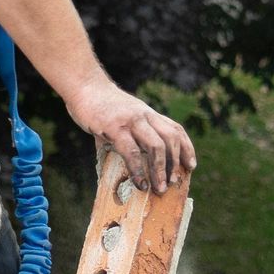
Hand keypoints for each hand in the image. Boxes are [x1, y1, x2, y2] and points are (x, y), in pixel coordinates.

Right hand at [65, 76, 196, 193]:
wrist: (83, 85)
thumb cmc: (100, 105)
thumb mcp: (124, 115)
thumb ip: (130, 133)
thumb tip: (130, 161)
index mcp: (148, 114)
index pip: (175, 129)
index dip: (186, 148)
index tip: (190, 166)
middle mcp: (145, 115)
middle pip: (170, 139)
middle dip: (175, 163)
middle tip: (174, 183)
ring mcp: (131, 120)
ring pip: (156, 146)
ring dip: (161, 170)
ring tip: (159, 188)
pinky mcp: (115, 127)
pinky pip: (131, 151)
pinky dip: (138, 170)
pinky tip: (140, 183)